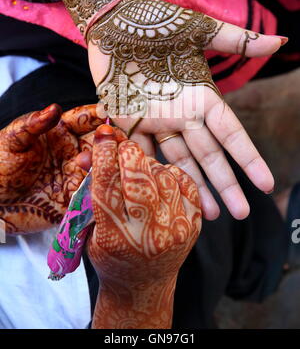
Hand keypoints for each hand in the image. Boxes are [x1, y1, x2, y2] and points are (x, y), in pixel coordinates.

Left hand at [0, 104, 101, 233]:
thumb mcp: (12, 141)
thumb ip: (33, 125)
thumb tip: (54, 108)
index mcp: (61, 132)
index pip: (85, 119)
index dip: (98, 114)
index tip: (109, 111)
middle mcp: (73, 151)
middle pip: (100, 142)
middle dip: (111, 140)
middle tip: (117, 140)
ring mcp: (76, 174)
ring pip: (102, 166)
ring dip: (107, 164)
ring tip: (106, 163)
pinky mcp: (76, 197)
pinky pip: (95, 192)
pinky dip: (103, 188)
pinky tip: (106, 185)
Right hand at [85, 124, 200, 328]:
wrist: (143, 286)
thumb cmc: (111, 254)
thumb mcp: (92, 227)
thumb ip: (91, 190)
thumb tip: (86, 153)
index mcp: (114, 235)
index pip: (107, 185)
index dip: (104, 155)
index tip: (103, 135)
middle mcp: (147, 233)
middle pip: (137, 178)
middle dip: (128, 153)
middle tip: (123, 146)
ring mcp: (174, 228)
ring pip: (162, 175)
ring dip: (149, 164)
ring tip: (140, 168)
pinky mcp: (193, 224)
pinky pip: (184, 182)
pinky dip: (170, 173)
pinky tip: (160, 176)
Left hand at [87, 0, 286, 219]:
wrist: (114, 22)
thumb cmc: (157, 22)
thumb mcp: (198, 30)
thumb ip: (236, 40)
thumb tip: (280, 40)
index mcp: (202, 97)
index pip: (231, 134)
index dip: (248, 158)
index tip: (265, 183)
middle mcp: (182, 115)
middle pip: (208, 155)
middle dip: (224, 184)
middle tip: (241, 214)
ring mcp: (156, 121)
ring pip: (178, 161)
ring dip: (192, 186)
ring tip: (206, 214)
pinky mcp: (129, 122)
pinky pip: (141, 152)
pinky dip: (151, 172)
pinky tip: (164, 196)